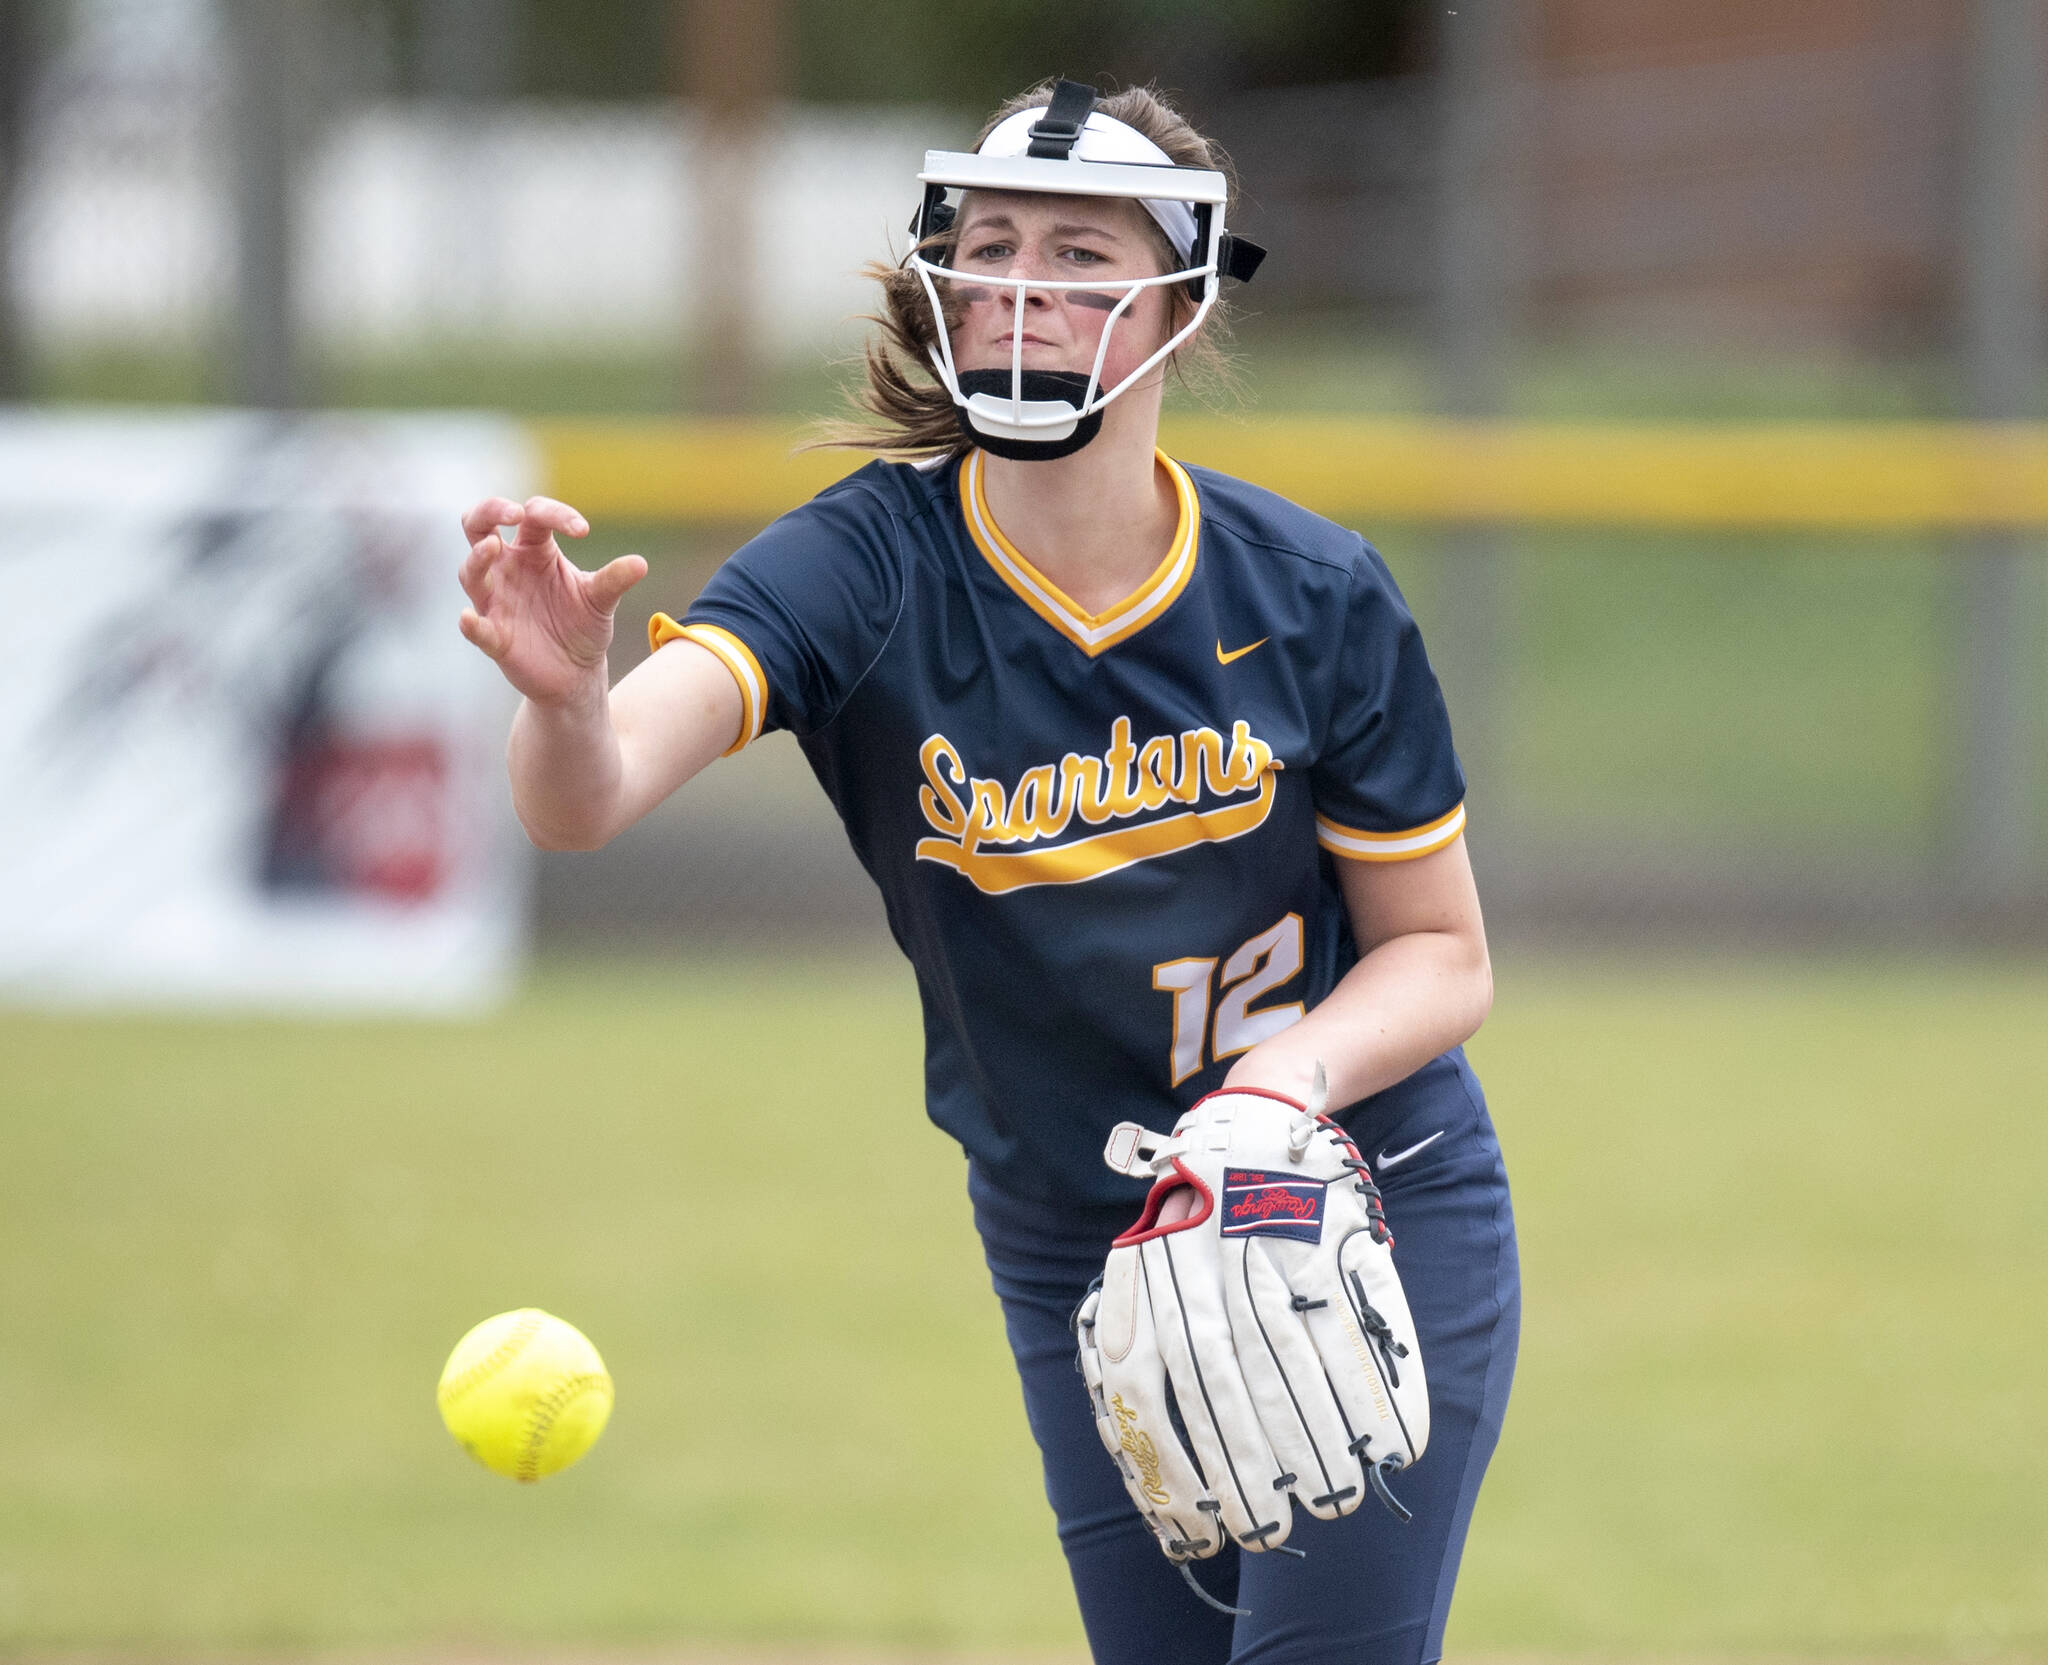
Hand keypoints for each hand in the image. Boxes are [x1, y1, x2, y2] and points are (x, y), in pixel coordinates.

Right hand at [457, 496, 646, 706]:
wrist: (577, 672)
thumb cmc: (582, 625)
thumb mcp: (601, 600)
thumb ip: (614, 580)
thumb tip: (641, 564)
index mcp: (535, 550)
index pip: (535, 516)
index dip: (556, 515)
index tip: (583, 531)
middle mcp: (508, 569)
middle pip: (479, 525)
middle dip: (490, 510)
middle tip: (514, 512)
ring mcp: (496, 601)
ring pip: (471, 571)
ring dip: (477, 558)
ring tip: (492, 548)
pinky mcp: (494, 637)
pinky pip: (476, 628)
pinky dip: (471, 624)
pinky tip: (468, 618)